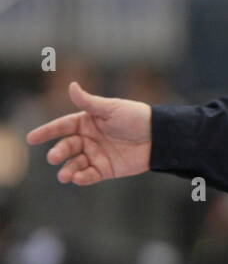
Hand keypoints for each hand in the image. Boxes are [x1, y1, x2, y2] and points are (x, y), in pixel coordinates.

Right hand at [25, 81, 151, 184]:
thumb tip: (71, 85)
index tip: (31, 138)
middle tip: (53, 157)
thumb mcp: (112, 108)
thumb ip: (89, 102)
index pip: (62, 126)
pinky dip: (82, 177)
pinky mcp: (106, 169)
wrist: (160, 137)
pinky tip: (77, 178)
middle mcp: (88, 139)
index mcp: (87, 122)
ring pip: (75, 163)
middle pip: (67, 146)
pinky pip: (90, 175)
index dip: (47, 132)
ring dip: (68, 169)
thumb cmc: (137, 117)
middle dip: (58, 152)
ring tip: (65, 175)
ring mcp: (96, 155)